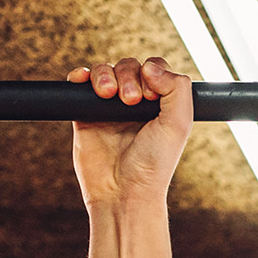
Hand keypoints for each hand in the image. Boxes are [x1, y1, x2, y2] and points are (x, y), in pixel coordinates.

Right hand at [69, 57, 192, 210]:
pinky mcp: (85, 114)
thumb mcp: (177, 126)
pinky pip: (80, 84)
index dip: (151, 72)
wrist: (121, 191)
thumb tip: (150, 66)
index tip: (149, 96)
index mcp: (160, 105)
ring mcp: (109, 108)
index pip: (155, 69)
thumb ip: (177, 90)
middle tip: (130, 100)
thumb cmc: (152, 165)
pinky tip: (83, 81)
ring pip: (104, 71)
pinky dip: (81, 76)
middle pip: (129, 66)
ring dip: (104, 74)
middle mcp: (136, 105)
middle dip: (128, 75)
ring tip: (108, 95)